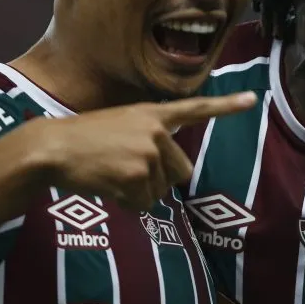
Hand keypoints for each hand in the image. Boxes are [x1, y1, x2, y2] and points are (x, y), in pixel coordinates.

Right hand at [29, 92, 256, 210]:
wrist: (51, 148)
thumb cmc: (84, 139)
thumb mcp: (123, 124)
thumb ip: (152, 137)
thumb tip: (172, 172)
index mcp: (153, 114)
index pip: (196, 108)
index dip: (226, 106)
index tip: (253, 100)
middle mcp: (157, 131)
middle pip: (179, 171)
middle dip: (158, 179)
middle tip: (125, 170)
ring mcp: (148, 153)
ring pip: (159, 190)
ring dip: (138, 192)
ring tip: (111, 174)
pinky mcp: (136, 176)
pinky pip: (143, 203)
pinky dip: (127, 203)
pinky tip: (107, 186)